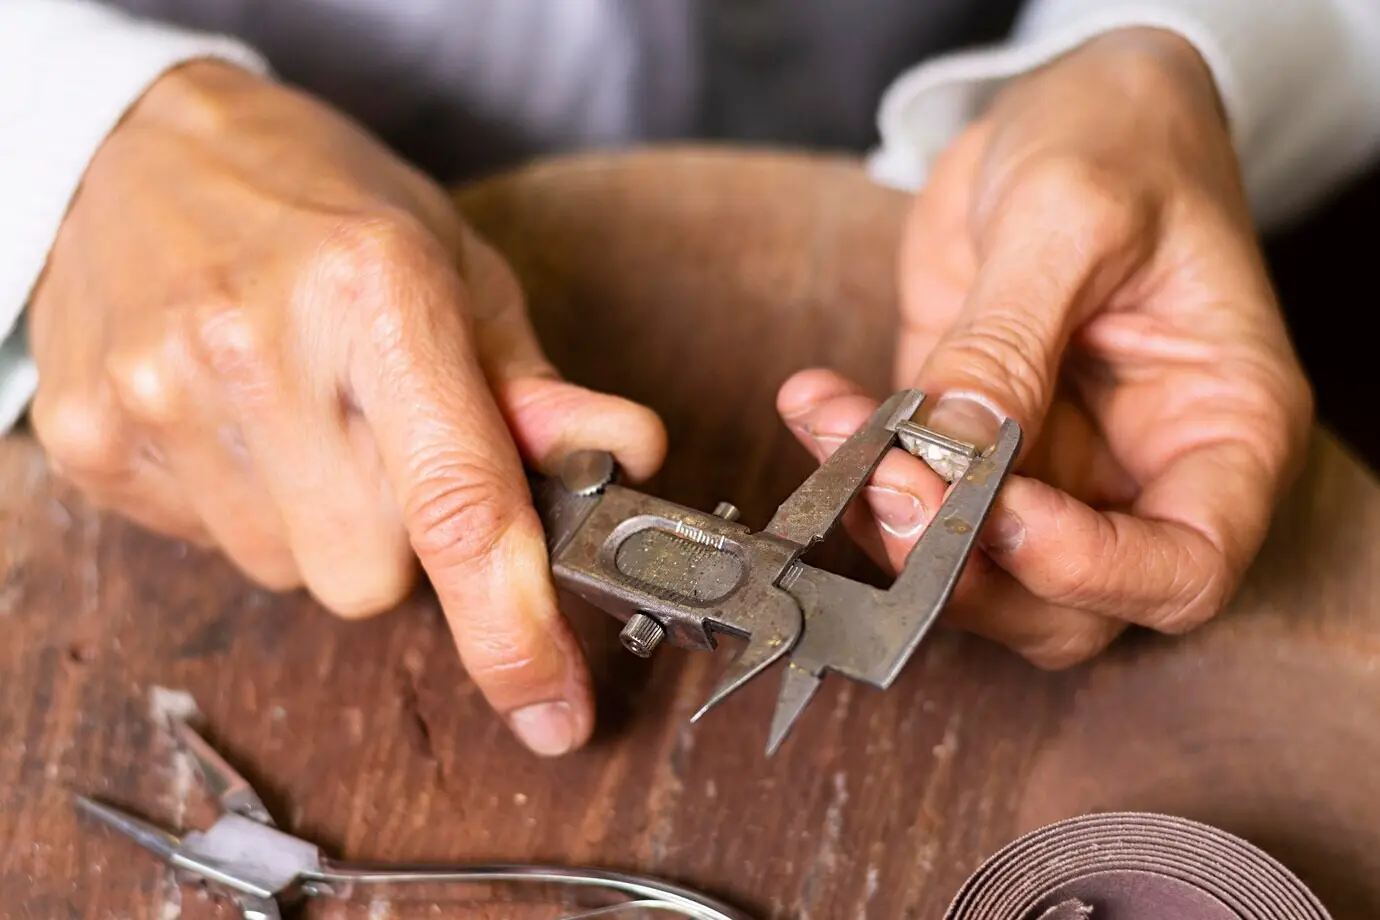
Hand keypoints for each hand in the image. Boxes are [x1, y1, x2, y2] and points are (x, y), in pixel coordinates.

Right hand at [27, 61, 665, 754]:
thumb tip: (623, 460)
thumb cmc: (318, 200)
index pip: (457, 504)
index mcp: (374, 294)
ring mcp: (156, 401)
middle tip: (388, 441)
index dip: (513, 628)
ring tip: (302, 412)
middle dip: (408, 540)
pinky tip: (238, 422)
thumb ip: (534, 387)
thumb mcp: (453, 266)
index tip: (554, 706)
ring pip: (293, 575)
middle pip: (373, 576)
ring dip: (325, 524)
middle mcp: (256, 351)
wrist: (131, 148)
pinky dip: (249, 509)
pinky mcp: (89, 441)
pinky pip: (214, 549)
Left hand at [779, 28, 1312, 666]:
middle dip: (967, 567)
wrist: (1075, 107)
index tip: (1005, 513)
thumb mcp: (1075, 217)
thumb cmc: (1123, 141)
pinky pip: (909, 490)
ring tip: (833, 421)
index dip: (1090, 572)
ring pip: (971, 568)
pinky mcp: (969, 442)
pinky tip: (816, 401)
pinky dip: (854, 464)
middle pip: (1064, 604)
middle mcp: (1139, 471)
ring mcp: (1050, 466)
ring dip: (888, 520)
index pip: (1181, 569)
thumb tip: (953, 450)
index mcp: (1222, 428)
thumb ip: (1011, 341)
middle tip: (891, 483)